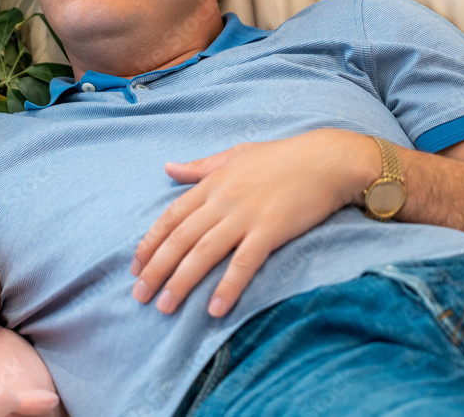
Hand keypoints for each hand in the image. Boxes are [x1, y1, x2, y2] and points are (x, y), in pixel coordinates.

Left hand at [130, 129, 377, 317]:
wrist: (327, 160)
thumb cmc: (282, 158)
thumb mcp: (235, 156)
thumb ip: (200, 167)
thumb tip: (168, 168)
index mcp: (211, 184)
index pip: (170, 217)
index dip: (150, 243)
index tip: (135, 267)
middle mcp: (222, 201)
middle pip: (180, 239)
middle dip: (156, 269)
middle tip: (140, 296)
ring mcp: (245, 215)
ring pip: (203, 253)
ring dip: (181, 282)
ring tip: (165, 306)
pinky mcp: (270, 230)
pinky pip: (244, 263)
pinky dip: (227, 286)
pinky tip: (215, 308)